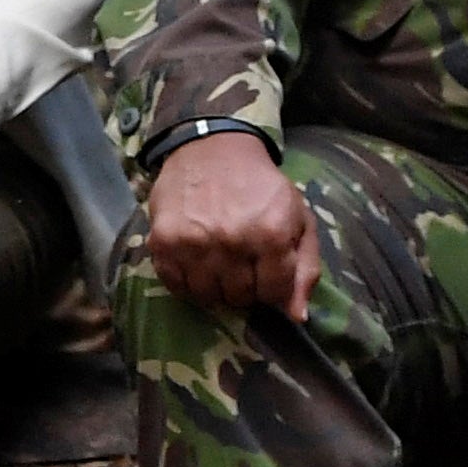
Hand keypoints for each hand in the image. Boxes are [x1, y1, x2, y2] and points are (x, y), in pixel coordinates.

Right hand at [145, 130, 320, 318]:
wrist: (212, 148)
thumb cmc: (260, 187)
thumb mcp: (298, 218)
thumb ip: (305, 268)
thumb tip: (296, 318)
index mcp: (271, 234)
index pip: (274, 293)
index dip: (273, 288)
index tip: (267, 273)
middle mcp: (231, 241)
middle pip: (239, 298)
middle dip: (245, 288)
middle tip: (242, 266)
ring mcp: (193, 242)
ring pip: (207, 297)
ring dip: (215, 288)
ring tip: (219, 265)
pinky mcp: (162, 241)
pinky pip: (175, 285)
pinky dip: (186, 282)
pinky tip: (195, 263)